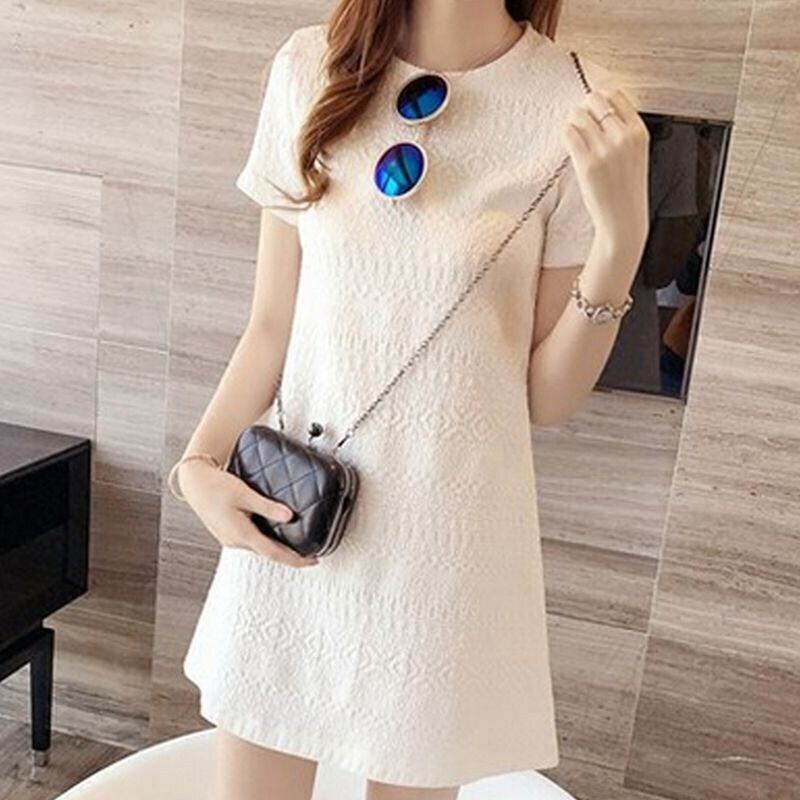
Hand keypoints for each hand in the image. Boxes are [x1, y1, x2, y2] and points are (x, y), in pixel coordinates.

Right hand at [178, 459, 318, 567]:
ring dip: (278, 549)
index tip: (313, 560)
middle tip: (310, 554)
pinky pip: (252, 542)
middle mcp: (236, 541)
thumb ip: (268, 507)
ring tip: (296, 544)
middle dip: (290, 556)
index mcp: (241, 534)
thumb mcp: (245, 494)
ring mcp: (230, 539)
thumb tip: (289, 516)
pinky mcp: (228, 533)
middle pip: (269, 553)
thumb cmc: (216, 486)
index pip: (275, 553)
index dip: (296, 559)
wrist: (194, 483)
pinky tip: (275, 534)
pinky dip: (266, 541)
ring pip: (260, 548)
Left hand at [563, 86, 649, 258]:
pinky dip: (566, 134)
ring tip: (574, 135)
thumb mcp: (635, 153)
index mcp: (638, 131)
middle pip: (594, 101)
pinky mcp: (587, 163)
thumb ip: (622, 131)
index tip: (592, 108)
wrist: (623, 219)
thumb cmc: (626, 188)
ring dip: (571, 121)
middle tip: (580, 122)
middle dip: (583, 108)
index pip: (615, 95)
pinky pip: (569, 134)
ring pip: (578, 116)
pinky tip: (570, 143)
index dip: (599, 98)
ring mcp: (604, 150)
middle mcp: (623, 137)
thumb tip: (596, 108)